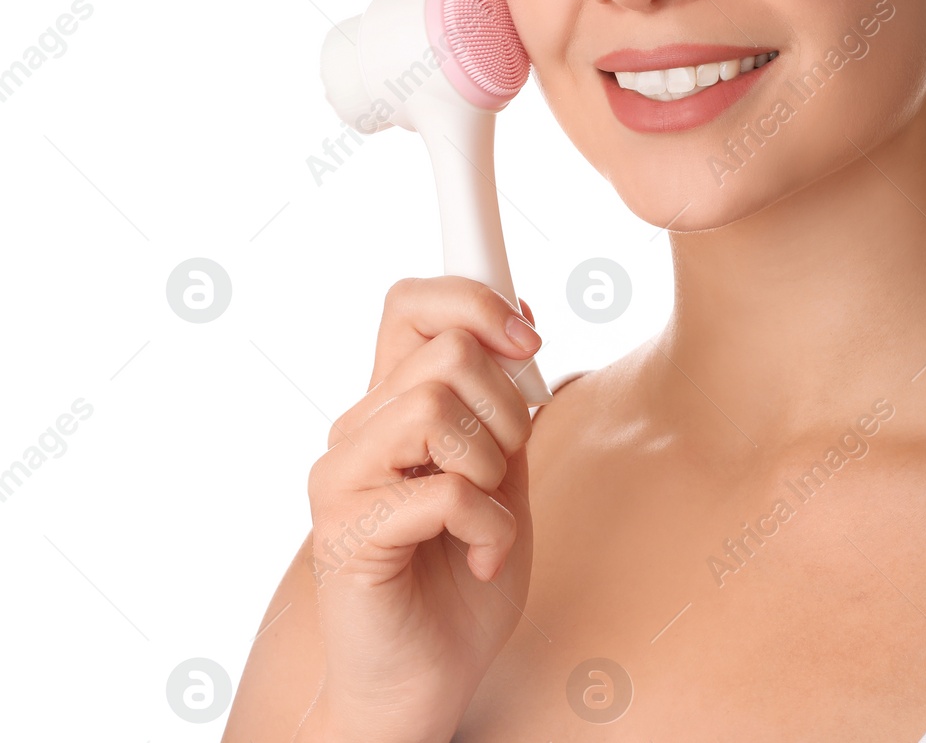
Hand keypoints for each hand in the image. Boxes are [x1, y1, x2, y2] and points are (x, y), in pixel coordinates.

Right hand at [303, 276, 542, 742]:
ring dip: (490, 463)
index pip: (412, 304)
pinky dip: (488, 527)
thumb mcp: (505, 475)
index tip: (529, 339)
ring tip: (487, 513)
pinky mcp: (346, 532)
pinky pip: (443, 491)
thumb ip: (506, 406)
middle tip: (505, 468)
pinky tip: (480, 559)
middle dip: (506, 406)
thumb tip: (520, 319)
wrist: (427, 680)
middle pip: (444, 352)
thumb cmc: (463, 579)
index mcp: (394, 406)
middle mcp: (358, 430)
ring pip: (432, 406)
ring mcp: (342, 479)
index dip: (474, 299)